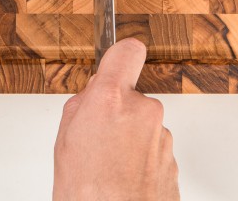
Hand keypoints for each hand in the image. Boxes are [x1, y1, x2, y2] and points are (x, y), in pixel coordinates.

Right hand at [53, 39, 179, 200]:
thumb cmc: (86, 194)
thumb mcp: (64, 140)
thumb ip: (82, 107)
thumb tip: (92, 98)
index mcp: (112, 99)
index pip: (127, 51)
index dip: (119, 56)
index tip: (114, 61)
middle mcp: (144, 111)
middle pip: (131, 96)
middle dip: (116, 112)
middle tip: (95, 140)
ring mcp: (162, 136)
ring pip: (142, 125)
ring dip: (128, 139)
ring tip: (107, 167)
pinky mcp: (173, 160)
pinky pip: (152, 149)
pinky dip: (139, 161)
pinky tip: (121, 178)